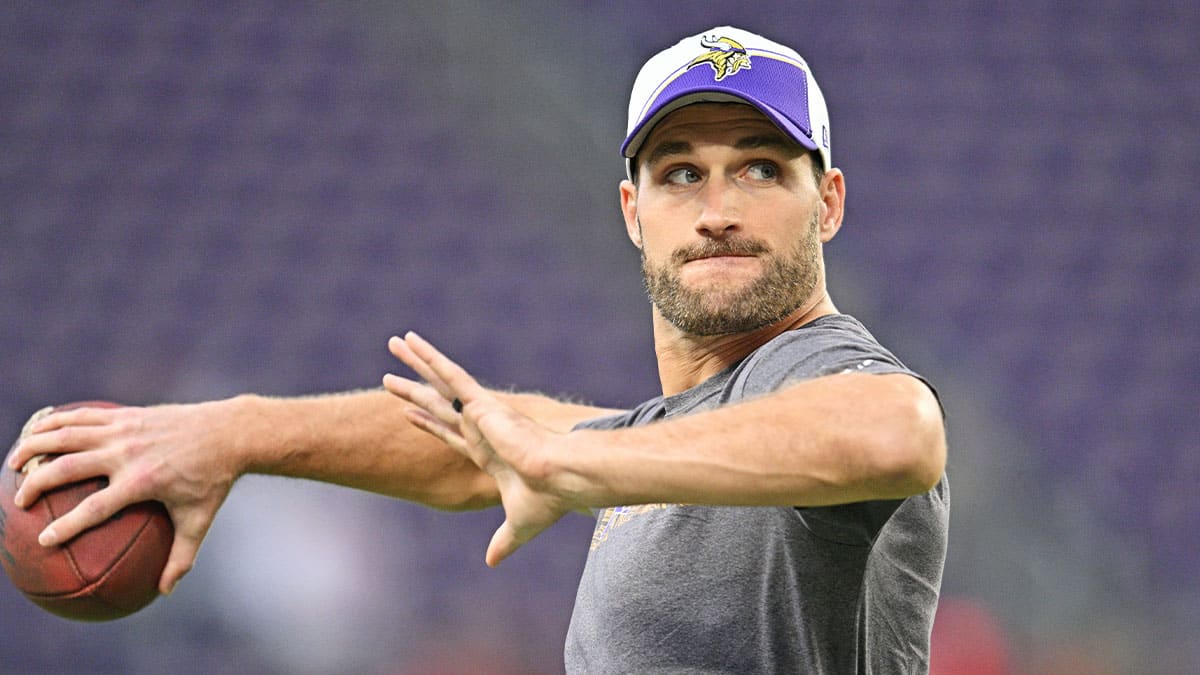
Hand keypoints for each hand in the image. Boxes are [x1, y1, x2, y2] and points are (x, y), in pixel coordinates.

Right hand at [7, 400, 243, 594]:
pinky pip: (83, 415)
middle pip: (68, 467)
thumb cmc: (213, 480)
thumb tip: (165, 591)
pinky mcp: (126, 414)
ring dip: (35, 445)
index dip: (67, 525)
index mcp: (143, 481)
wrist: (228, 432)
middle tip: (18, 501)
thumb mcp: (199, 519)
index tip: (44, 542)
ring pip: (67, 434)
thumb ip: (181, 556)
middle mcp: (128, 453)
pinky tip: (38, 430)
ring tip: (14, 463)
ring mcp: (125, 430)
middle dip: (36, 484)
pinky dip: (56, 420)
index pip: (95, 507)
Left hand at [383, 332, 576, 566]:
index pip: (450, 435)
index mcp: (488, 452)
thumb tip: (492, 563)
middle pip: (438, 405)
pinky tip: (411, 342)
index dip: (429, 424)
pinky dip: (430, 358)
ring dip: (415, 364)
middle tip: (389, 377)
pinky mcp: (482, 403)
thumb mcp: (520, 525)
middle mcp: (482, 428)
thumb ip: (503, 541)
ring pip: (439, 383)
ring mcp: (480, 413)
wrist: (563, 478)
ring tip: (392, 342)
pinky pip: (450, 375)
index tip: (409, 413)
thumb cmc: (549, 499)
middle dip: (414, 390)